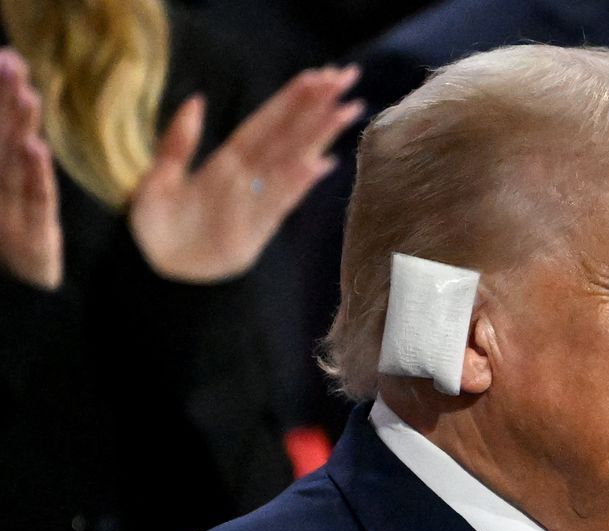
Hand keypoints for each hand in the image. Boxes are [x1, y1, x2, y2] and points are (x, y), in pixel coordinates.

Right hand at [0, 49, 59, 289]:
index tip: (6, 57)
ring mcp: (8, 213)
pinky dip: (34, 175)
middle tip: (10, 61)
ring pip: (12, 166)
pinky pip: (34, 201)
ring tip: (26, 94)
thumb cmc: (22, 241)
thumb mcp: (21, 195)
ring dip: (17, 128)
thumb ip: (19, 157)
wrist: (29, 302)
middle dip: (2, 99)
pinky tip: (36, 148)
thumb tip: (25, 112)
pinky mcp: (31, 236)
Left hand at [129, 65, 361, 282]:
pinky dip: (300, 181)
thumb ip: (179, 142)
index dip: (291, 99)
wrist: (160, 274)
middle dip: (317, 106)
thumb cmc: (155, 227)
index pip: (265, 123)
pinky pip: (282, 199)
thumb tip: (198, 101)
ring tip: (349, 109)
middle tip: (347, 77)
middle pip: (288, 135)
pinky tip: (323, 162)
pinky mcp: (259, 228)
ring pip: (293, 160)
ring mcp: (257, 201)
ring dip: (321, 135)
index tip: (317, 75)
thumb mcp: (155, 178)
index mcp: (226, 161)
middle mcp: (248, 177)